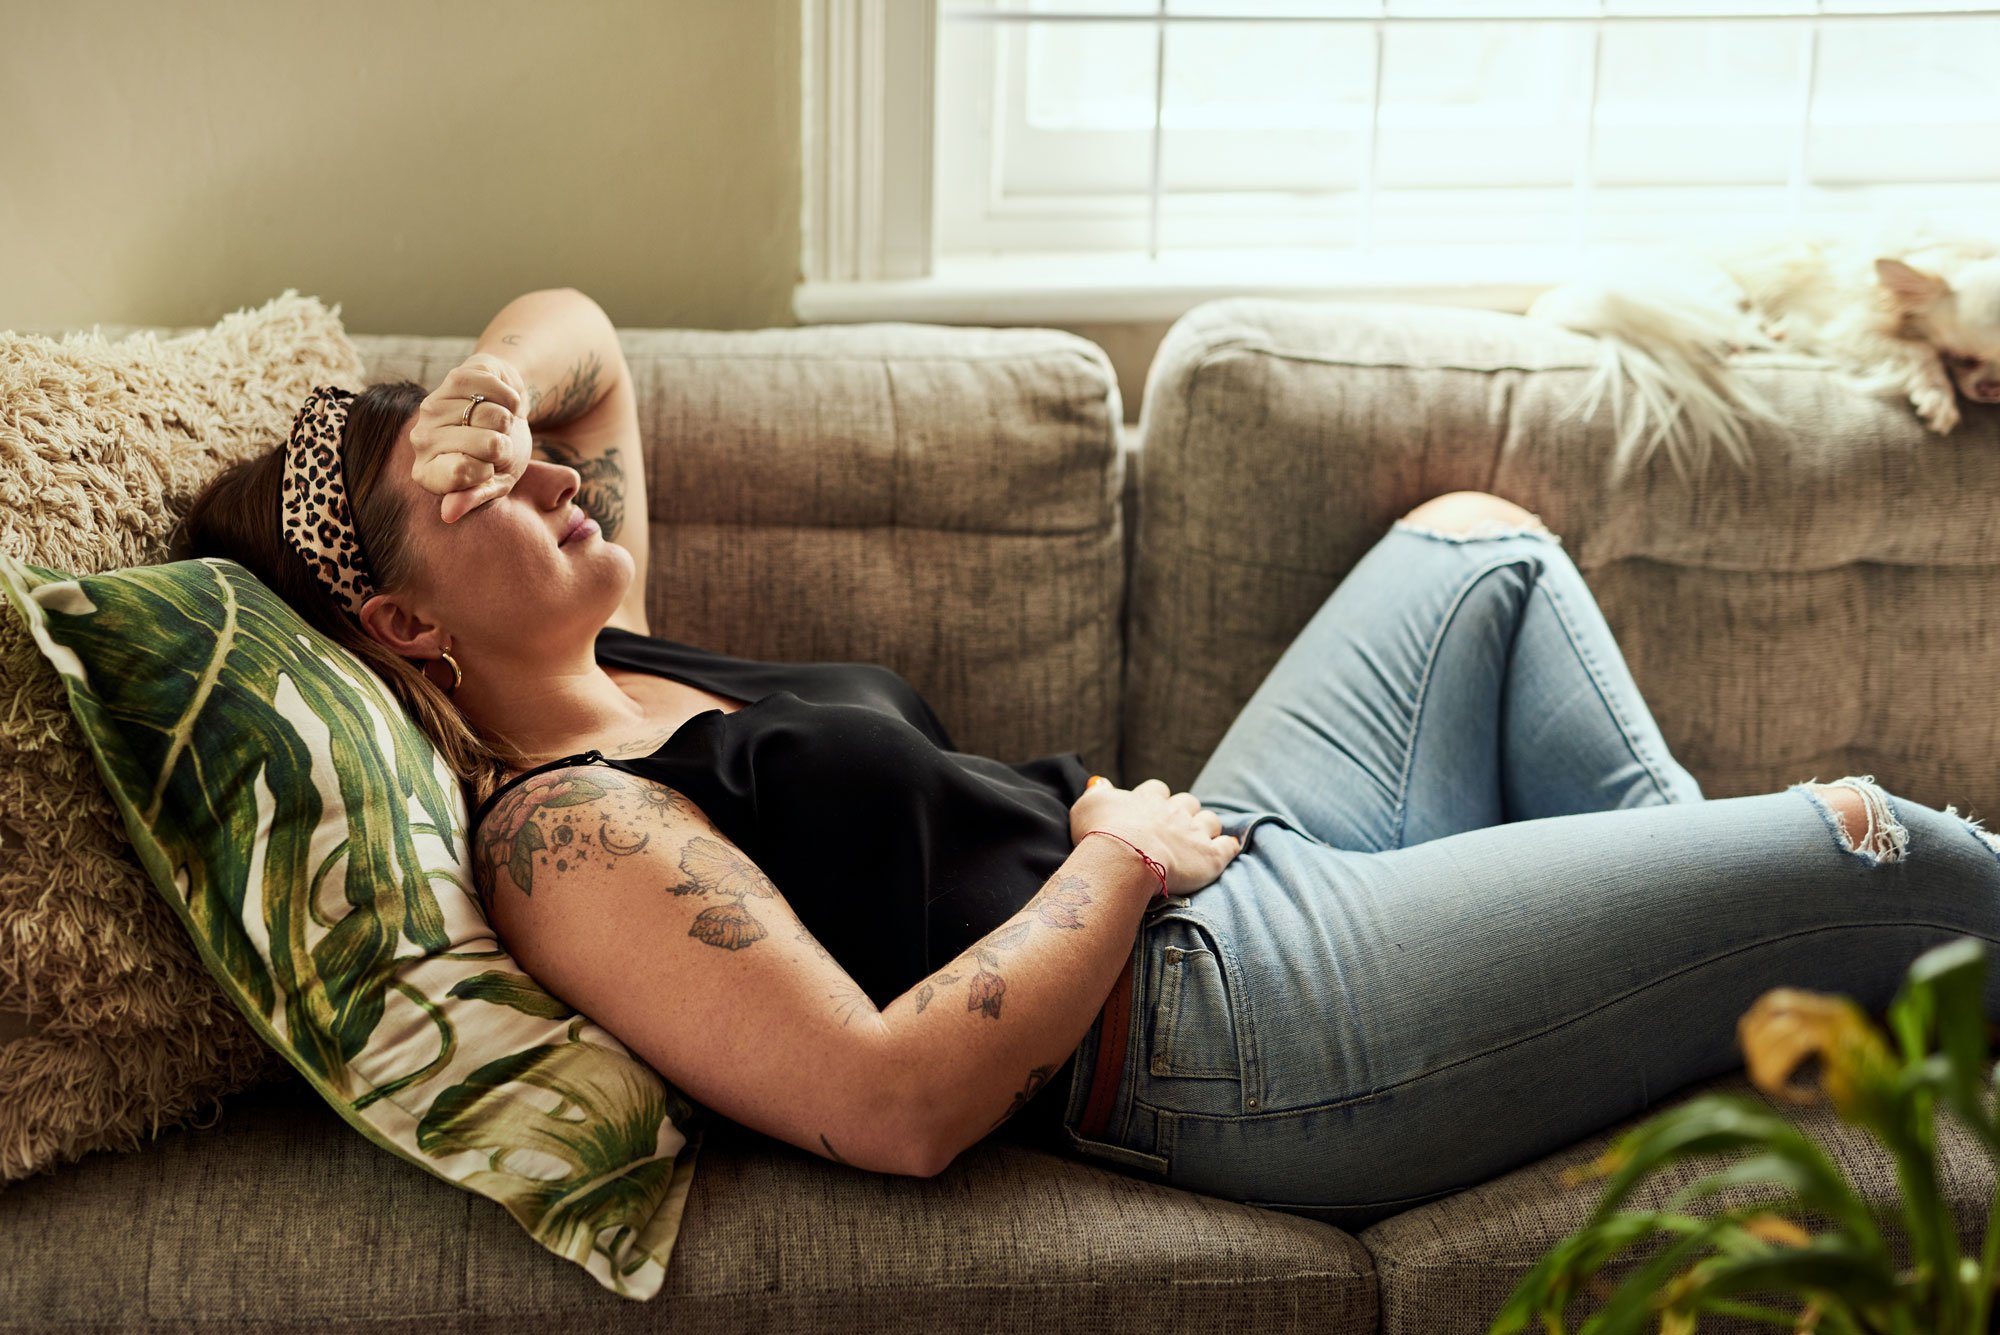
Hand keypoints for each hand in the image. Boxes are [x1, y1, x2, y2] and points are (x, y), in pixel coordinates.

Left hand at [410, 353, 534, 522]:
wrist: (507, 413)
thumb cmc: (499, 456)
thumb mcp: (494, 484)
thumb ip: (472, 496)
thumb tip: (449, 514)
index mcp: (428, 473)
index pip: (460, 473)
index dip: (487, 471)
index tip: (486, 469)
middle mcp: (421, 440)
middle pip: (486, 444)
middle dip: (503, 444)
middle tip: (495, 443)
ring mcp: (434, 406)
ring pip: (493, 415)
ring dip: (508, 420)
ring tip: (497, 423)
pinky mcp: (453, 378)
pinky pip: (498, 391)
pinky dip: (511, 398)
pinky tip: (501, 402)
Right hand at [1069, 777, 1241, 900]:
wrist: (1123, 860)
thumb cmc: (1100, 834)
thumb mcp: (1086, 806)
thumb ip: (1096, 793)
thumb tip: (1099, 783)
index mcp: (1147, 799)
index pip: (1157, 789)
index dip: (1155, 798)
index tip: (1149, 808)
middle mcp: (1174, 811)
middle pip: (1187, 802)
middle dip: (1183, 811)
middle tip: (1174, 827)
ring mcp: (1194, 832)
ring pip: (1209, 820)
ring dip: (1205, 826)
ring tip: (1198, 839)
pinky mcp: (1210, 856)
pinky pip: (1227, 846)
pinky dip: (1229, 846)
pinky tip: (1229, 847)